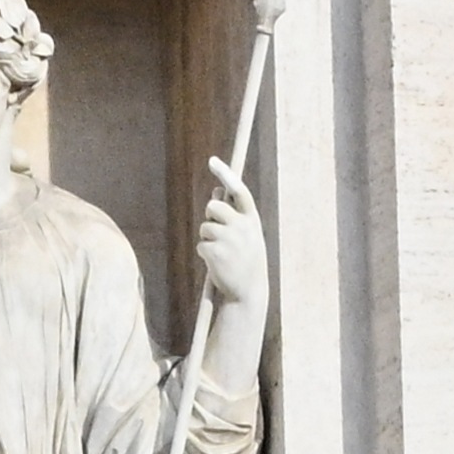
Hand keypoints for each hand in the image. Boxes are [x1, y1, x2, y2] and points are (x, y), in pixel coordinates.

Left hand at [192, 166, 268, 316]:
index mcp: (252, 220)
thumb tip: (216, 192)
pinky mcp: (215, 253)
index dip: (226, 174)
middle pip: (213, 206)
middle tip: (218, 232)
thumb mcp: (246, 235)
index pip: (239, 191)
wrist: (248, 291)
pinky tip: (217, 264)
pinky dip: (205, 253)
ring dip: (208, 239)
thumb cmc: (245, 260)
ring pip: (205, 227)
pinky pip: (200, 245)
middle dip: (210, 216)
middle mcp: (243, 227)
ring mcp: (229, 240)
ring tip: (222, 253)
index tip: (213, 161)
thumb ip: (234, 214)